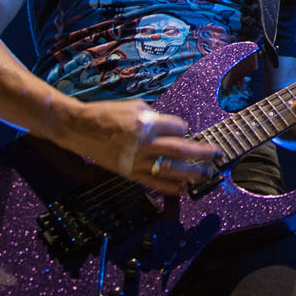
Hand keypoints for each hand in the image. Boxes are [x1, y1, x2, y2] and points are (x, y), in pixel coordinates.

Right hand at [57, 98, 221, 195]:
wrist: (79, 128)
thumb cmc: (107, 114)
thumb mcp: (135, 107)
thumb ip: (157, 118)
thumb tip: (176, 130)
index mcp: (146, 123)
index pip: (178, 128)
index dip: (183, 128)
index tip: (183, 130)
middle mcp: (143, 143)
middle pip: (181, 150)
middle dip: (202, 153)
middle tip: (216, 154)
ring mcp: (136, 160)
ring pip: (171, 169)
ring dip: (192, 173)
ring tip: (206, 174)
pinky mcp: (129, 173)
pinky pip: (154, 183)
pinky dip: (170, 187)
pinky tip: (183, 188)